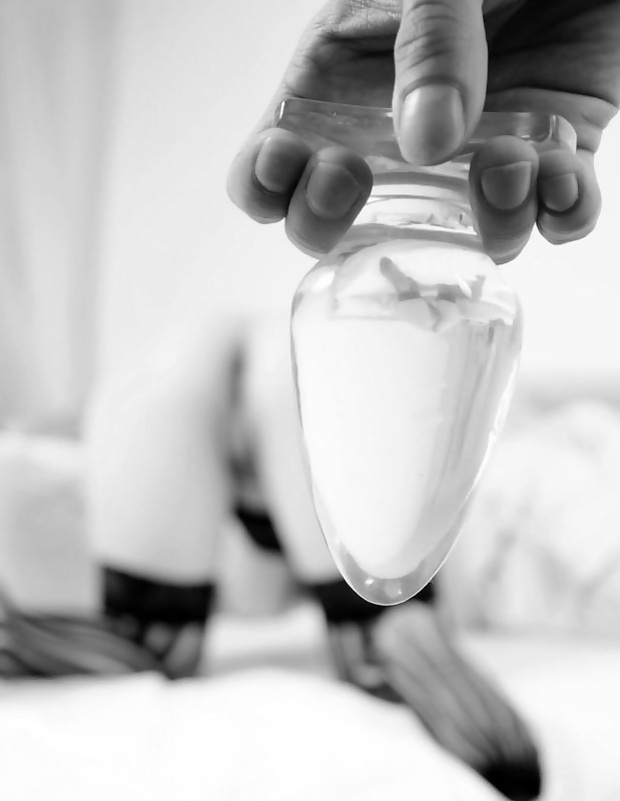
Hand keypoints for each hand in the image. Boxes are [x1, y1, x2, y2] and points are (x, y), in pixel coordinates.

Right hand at [227, 0, 619, 262]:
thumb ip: (425, 45)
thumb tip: (427, 142)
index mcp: (340, 89)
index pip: (271, 168)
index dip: (266, 187)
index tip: (288, 164)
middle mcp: (394, 140)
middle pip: (336, 227)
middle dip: (331, 224)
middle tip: (356, 179)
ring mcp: (469, 157)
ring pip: (453, 237)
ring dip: (478, 227)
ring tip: (504, 167)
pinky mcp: (547, 154)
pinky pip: (551, 213)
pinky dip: (562, 212)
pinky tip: (562, 177)